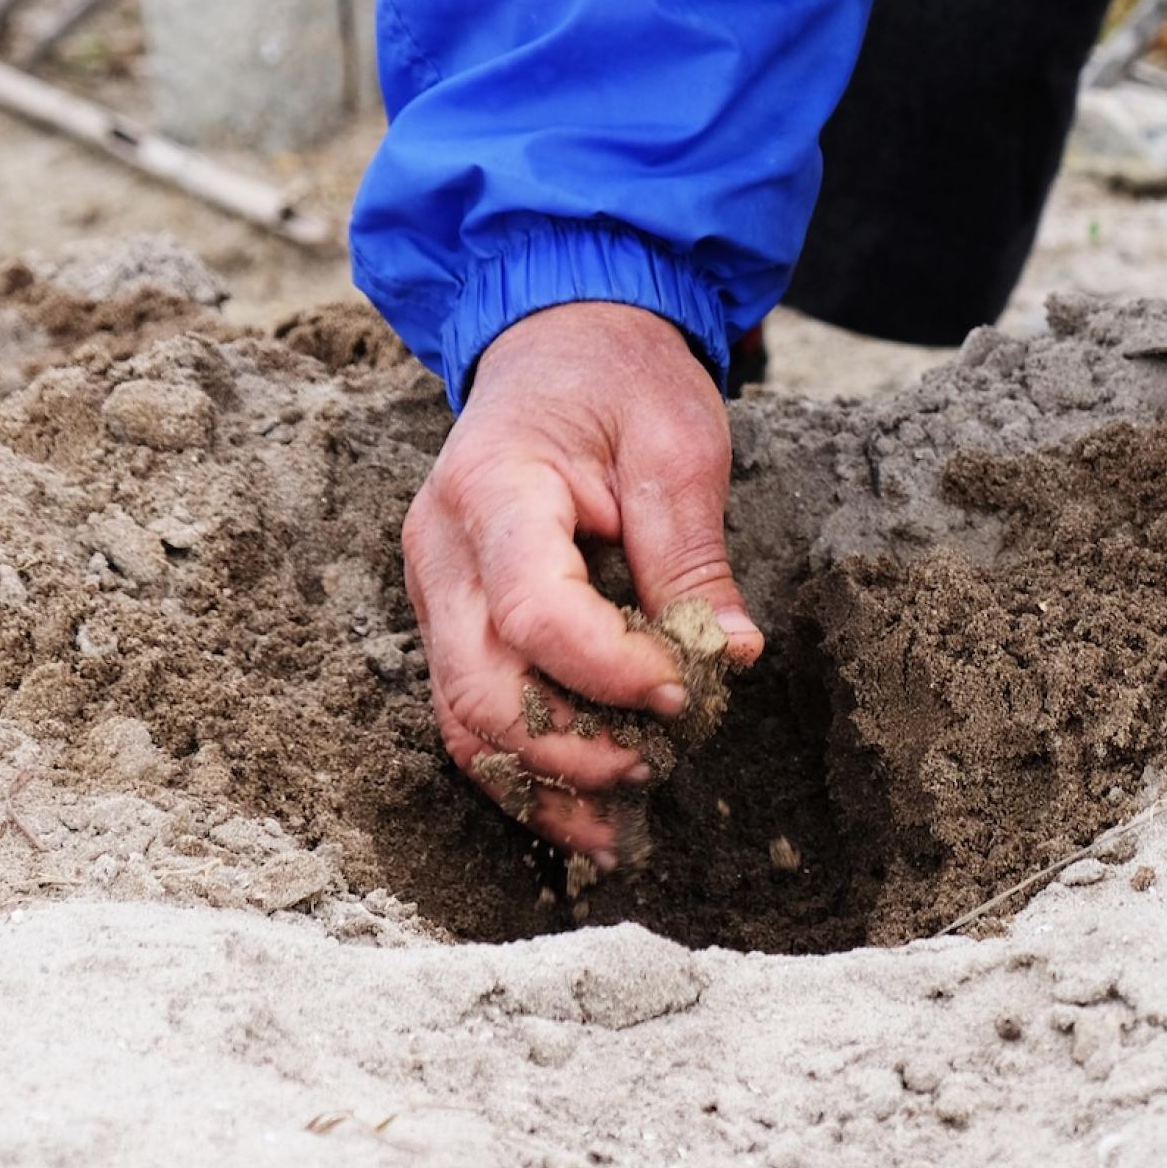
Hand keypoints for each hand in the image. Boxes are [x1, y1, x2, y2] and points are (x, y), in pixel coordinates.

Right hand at [401, 302, 765, 863]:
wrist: (559, 342)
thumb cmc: (620, 380)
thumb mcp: (678, 443)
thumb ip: (694, 552)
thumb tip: (729, 656)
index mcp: (494, 490)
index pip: (533, 613)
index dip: (611, 671)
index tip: (685, 693)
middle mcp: (442, 550)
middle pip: (480, 687)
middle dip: (571, 746)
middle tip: (659, 764)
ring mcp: (437, 591)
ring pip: (463, 720)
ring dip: (542, 782)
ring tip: (623, 826)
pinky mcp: (453, 620)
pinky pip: (469, 715)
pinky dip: (524, 772)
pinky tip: (588, 813)